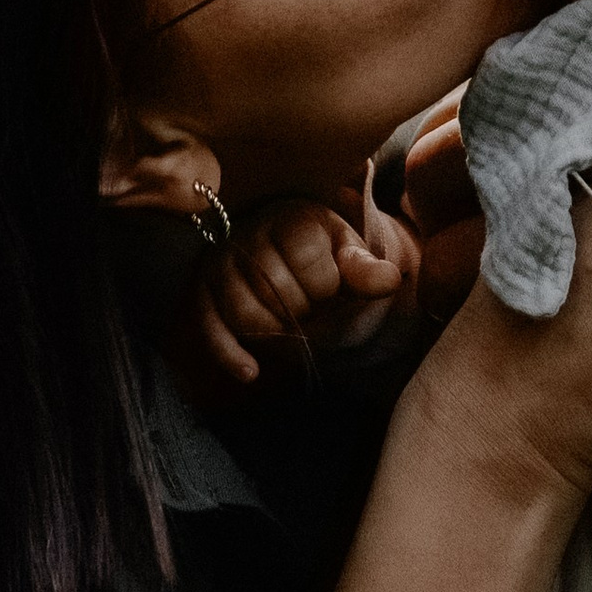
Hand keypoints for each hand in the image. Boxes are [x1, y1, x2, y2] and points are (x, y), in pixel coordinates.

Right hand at [179, 194, 417, 391]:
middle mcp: (247, 234)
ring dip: (272, 332)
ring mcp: (220, 264)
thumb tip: (390, 280)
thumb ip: (366, 268)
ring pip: (242, 312)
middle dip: (301, 310)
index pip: (308, 264)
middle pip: (275, 291)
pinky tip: (251, 373)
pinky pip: (209, 326)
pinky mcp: (201, 291)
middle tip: (310, 305)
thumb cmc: (320, 251)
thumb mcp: (348, 252)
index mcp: (289, 218)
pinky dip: (229, 353)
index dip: (326, 286)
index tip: (330, 284)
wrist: (281, 244)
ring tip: (290, 324)